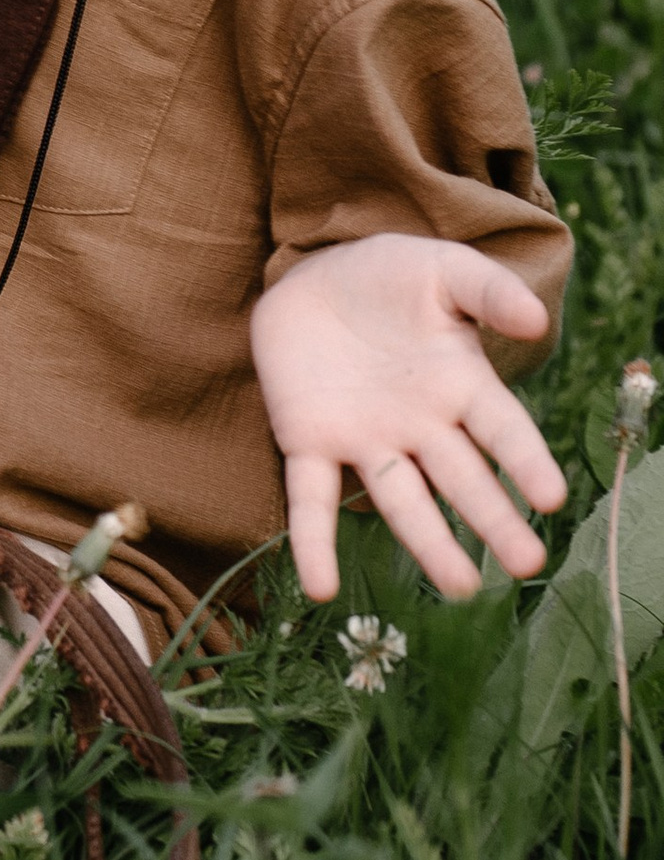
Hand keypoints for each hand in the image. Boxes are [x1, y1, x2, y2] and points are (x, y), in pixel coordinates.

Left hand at [250, 235, 565, 600]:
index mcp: (460, 385)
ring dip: (429, 544)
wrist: (313, 277)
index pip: (502, 431)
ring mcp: (366, 440)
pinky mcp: (308, 443)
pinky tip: (322, 588)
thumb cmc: (390, 277)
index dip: (525, 461)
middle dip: (493, 520)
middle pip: (462, 480)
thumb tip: (538, 318)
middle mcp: (420, 426)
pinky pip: (312, 500)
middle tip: (526, 564)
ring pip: (401, 501)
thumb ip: (489, 291)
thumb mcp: (443, 271)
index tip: (552, 497)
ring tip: (460, 587)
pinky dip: (313, 543)